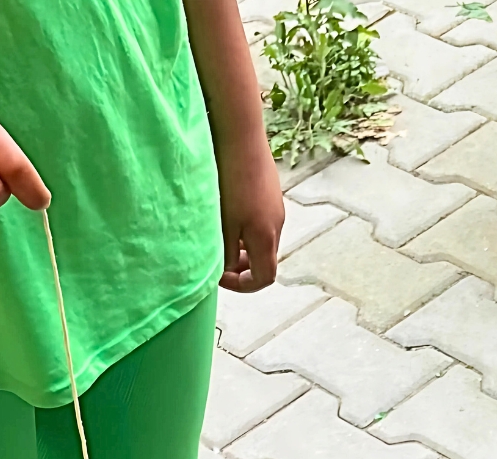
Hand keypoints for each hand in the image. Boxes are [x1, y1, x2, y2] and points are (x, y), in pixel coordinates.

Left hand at [215, 135, 283, 292]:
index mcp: (266, 237)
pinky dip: (245, 227)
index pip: (264, 278)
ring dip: (242, 245)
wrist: (241, 136)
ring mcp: (276, 207)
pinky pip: (261, 220)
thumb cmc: (231, 179)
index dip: (243, 285)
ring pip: (261, 240)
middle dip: (241, 265)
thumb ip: (224, 252)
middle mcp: (277, 225)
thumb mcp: (223, 223)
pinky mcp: (271, 191)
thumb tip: (224, 269)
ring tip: (220, 233)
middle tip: (218, 258)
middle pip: (264, 259)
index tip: (220, 277)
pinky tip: (228, 210)